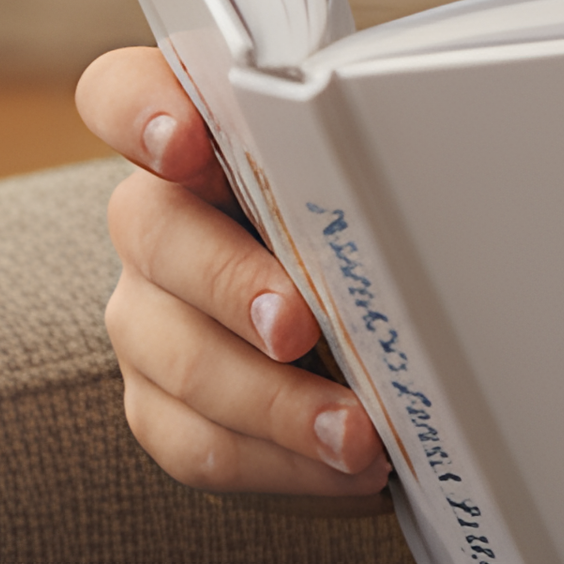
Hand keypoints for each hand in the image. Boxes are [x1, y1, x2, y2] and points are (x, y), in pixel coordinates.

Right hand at [75, 46, 387, 509]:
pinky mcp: (162, 403)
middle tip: (299, 327)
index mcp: (201, 138)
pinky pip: (197, 443)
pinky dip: (278, 461)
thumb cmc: (388, 232)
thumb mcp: (386, 188)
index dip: (137, 111)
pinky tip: (346, 469)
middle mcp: (156, 221)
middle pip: (156, 236)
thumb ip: (375, 165)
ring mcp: (148, 316)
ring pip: (177, 356)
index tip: (183, 142)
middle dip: (231, 284)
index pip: (122, 94)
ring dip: (274, 403)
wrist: (386, 337)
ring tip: (359, 435)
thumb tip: (441, 175)